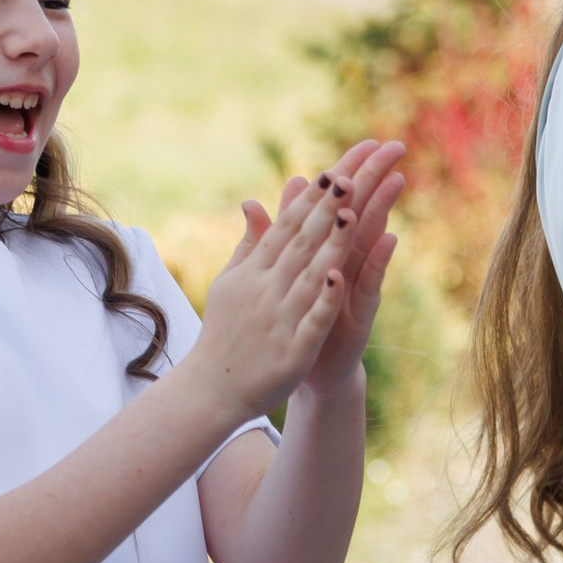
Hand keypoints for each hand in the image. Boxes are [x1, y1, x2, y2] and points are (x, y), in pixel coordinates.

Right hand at [185, 163, 352, 428]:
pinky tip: (339, 277)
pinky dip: (324, 300)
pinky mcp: (292, 351)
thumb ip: (248, 244)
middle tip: (350, 178)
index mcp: (251, 274)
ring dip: (330, 246)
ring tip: (351, 216)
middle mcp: (264, 291)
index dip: (309, 201)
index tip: (331, 173)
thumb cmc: (224, 333)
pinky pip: (311, 321)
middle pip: (300, 245)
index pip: (284, 229)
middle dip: (325, 211)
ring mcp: (278, 320)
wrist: (211, 389)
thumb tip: (253, 202)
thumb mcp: (230, 283)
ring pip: (309, 276)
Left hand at [285, 139, 405, 401]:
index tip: (366, 141)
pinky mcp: (359, 314)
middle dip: (377, 181)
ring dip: (382, 213)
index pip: (341, 206)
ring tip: (394, 181)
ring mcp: (356, 288)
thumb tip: (288, 184)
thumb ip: (284, 229)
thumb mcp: (287, 270)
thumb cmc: (300, 317)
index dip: (352, 174)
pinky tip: (389, 240)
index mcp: (327, 251)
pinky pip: (370, 284)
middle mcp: (347, 264)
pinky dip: (377, 263)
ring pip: (371, 245)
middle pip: (363, 216)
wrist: (307, 372)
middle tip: (395, 148)